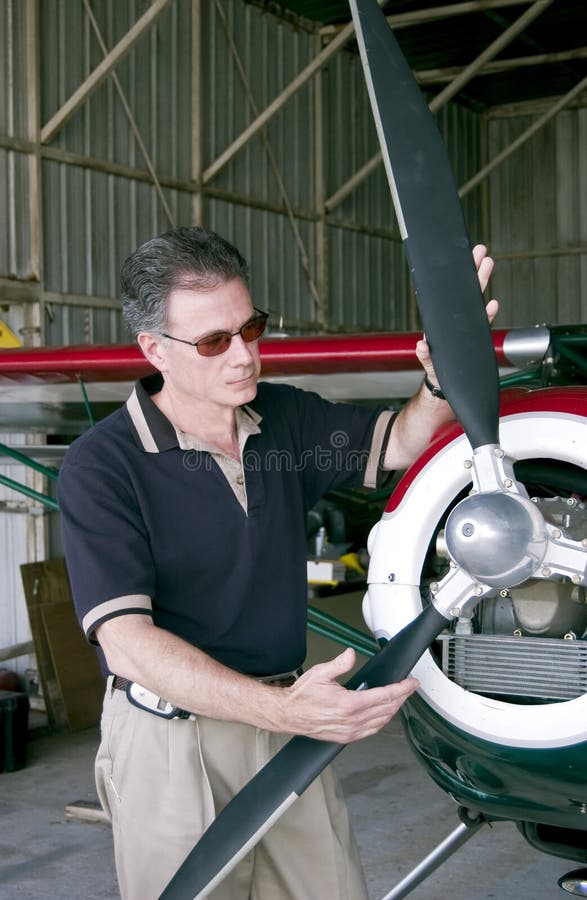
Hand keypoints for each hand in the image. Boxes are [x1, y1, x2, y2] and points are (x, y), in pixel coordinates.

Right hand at [281, 647, 417, 743]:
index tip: (411, 683)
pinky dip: (382, 722)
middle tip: (409, 688)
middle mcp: (352, 720)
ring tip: (399, 698)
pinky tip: (384, 715)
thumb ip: (339, 664)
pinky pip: (371, 731)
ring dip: (394, 710)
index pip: (384, 696)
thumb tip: (351, 654)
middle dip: (402, 697)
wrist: (288, 715)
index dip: (401, 689)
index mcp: (349, 704)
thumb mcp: (320, 673)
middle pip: (387, 710)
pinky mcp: (346, 737)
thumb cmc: (302, 696)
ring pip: (382, 722)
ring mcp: (350, 731)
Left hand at [416, 243, 498, 379]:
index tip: (457, 260)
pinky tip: (493, 303)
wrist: (446, 384)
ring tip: (488, 262)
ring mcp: (466, 326)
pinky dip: (488, 312)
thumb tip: (421, 345)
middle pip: (464, 291)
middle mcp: (455, 321)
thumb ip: (424, 355)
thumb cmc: (435, 369)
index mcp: (441, 321)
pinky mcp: (476, 336)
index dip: (452, 278)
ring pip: (475, 300)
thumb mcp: (428, 362)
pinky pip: (483, 322)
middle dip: (472, 270)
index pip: (447, 295)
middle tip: (478, 251)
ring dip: (481, 281)